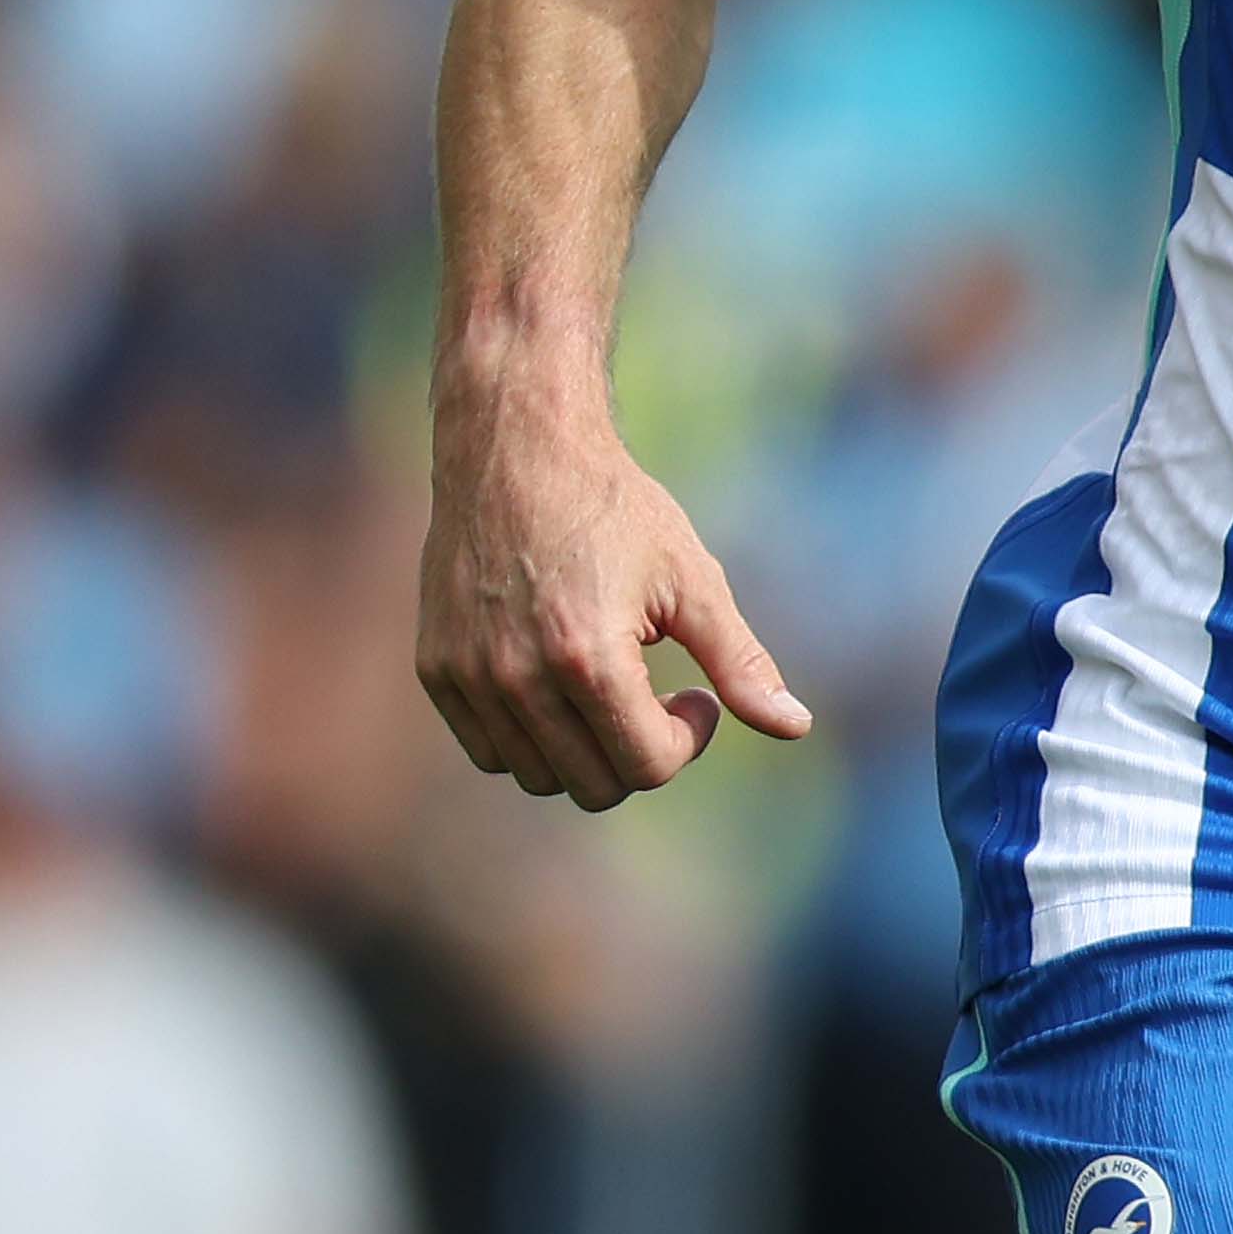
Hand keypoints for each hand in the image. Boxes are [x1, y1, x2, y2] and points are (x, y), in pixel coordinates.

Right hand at [415, 395, 811, 806]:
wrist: (516, 447)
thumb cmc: (614, 508)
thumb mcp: (692, 579)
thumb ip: (740, 661)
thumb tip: (796, 726)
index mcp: (588, 659)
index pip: (648, 766)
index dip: (687, 740)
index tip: (694, 694)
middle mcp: (518, 677)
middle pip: (595, 786)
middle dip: (640, 751)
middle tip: (656, 693)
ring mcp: (469, 676)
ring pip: (539, 776)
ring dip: (585, 749)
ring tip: (608, 685)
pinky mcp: (436, 668)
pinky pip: (490, 751)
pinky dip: (531, 740)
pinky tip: (558, 684)